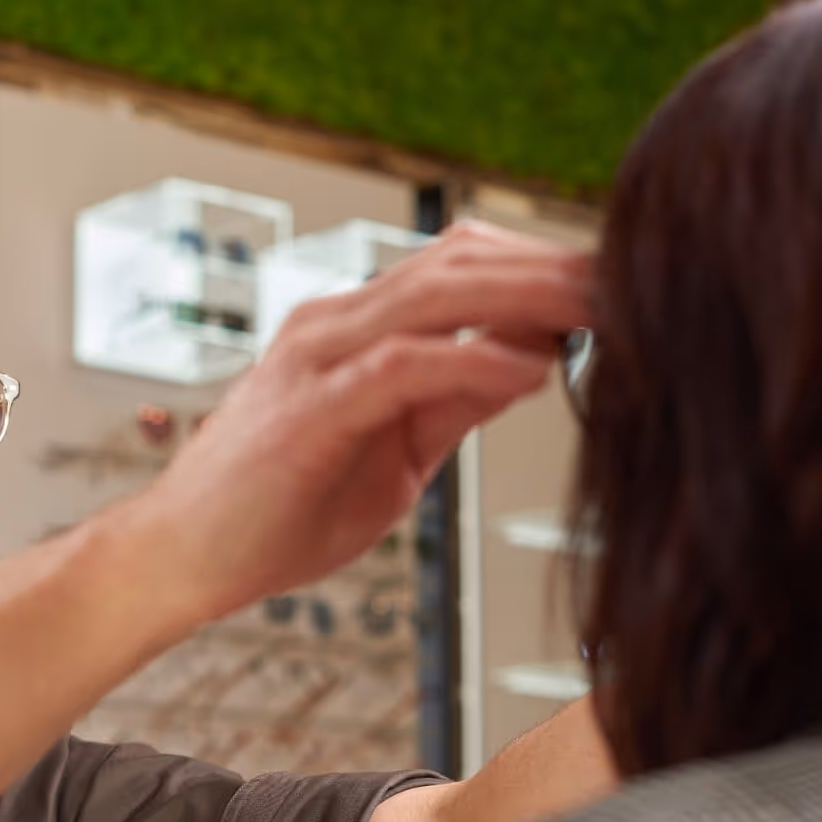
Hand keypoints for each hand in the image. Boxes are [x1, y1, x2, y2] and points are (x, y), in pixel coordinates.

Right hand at [126, 220, 591, 622]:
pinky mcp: (308, 411)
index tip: (624, 284)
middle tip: (642, 276)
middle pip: (461, 262)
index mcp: (355, 327)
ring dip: (529, 295)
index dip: (545, 265)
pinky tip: (530, 372)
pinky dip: (471, 362)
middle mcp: (335, 324)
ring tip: (605, 305)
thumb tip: (532, 363)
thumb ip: (452, 402)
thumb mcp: (392, 450)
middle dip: (555, 266)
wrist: (180, 559)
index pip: (463, 266)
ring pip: (435, 295)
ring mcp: (316, 360)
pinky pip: (400, 367)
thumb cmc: (278, 509)